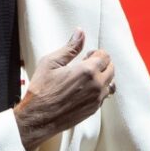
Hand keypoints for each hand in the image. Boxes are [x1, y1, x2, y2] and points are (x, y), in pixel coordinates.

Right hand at [13, 28, 113, 150]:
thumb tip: (80, 32)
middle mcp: (96, 85)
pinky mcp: (93, 109)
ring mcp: (96, 99)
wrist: (38, 117)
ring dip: (102, 77)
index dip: (96, 53)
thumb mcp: (51, 63)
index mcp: (87, 71)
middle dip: (101, 64)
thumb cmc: (41, 89)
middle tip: (86, 65)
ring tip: (86, 78)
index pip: (105, 56)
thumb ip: (70, 48)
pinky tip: (83, 90)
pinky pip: (103, 96)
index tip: (86, 55)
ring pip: (110, 83)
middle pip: (111, 69)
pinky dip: (98, 90)